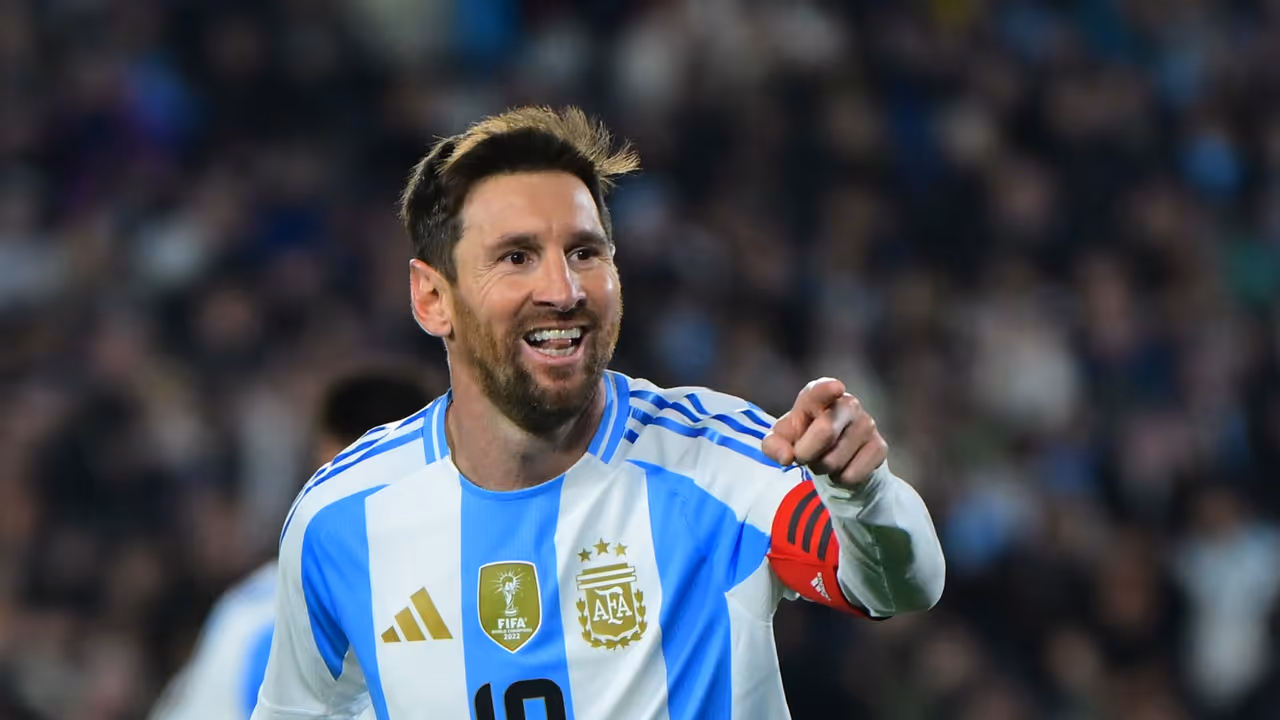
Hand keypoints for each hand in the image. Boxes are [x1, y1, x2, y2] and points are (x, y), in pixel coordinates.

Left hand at [762, 378, 887, 486]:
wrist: (838, 459)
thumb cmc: (805, 440)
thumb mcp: (782, 441)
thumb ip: (774, 446)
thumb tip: (786, 457)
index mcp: (819, 397)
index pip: (821, 390)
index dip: (827, 389)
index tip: (836, 388)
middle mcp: (847, 404)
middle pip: (825, 431)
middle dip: (806, 453)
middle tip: (804, 457)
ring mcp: (867, 424)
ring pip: (835, 460)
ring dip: (823, 469)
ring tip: (826, 459)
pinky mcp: (879, 447)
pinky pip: (852, 474)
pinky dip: (840, 479)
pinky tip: (843, 467)